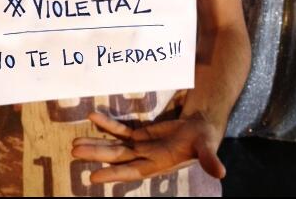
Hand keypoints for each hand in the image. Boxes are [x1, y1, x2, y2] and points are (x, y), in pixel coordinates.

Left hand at [71, 111, 225, 182]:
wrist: (200, 128)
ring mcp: (140, 145)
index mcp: (157, 164)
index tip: (93, 177)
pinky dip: (107, 124)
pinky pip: (120, 128)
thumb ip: (209, 159)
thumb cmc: (203, 140)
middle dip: (96, 154)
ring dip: (96, 143)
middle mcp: (144, 156)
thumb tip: (221, 172)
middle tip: (74, 152)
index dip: (113, 174)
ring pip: (114, 145)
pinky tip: (93, 117)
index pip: (131, 170)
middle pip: (116, 156)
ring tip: (75, 142)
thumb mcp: (206, 148)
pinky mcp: (140, 133)